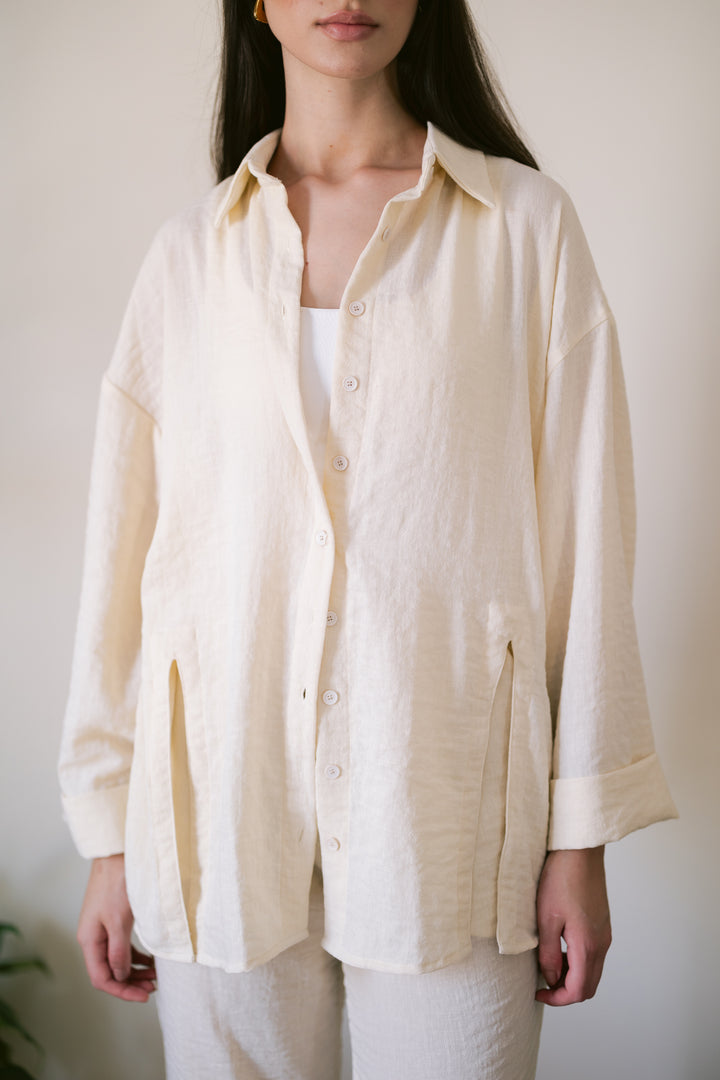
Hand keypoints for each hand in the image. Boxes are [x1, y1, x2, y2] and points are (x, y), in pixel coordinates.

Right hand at [77, 853, 155, 1001]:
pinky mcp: (113, 921)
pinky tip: (152, 960)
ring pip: (118, 960)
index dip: (122, 990)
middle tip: (153, 989)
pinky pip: (123, 946)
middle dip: (131, 983)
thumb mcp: (119, 921)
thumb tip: (120, 977)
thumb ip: (119, 952)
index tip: (144, 996)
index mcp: (89, 941)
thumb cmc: (117, 884)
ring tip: (156, 976)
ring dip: (136, 970)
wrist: (117, 854)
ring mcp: (103, 929)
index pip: (102, 978)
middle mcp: (93, 938)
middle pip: (110, 972)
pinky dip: (137, 955)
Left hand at [534, 846, 610, 1005]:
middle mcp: (601, 943)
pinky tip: (559, 947)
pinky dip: (577, 961)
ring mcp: (604, 934)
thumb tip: (549, 978)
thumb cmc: (560, 879)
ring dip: (571, 976)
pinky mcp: (602, 924)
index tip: (537, 993)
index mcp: (588, 945)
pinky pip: (593, 955)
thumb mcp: (546, 918)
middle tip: (542, 983)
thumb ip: (549, 953)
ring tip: (547, 962)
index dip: (557, 999)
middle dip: (565, 992)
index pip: (578, 990)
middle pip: (588, 986)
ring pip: (591, 971)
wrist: (579, 850)